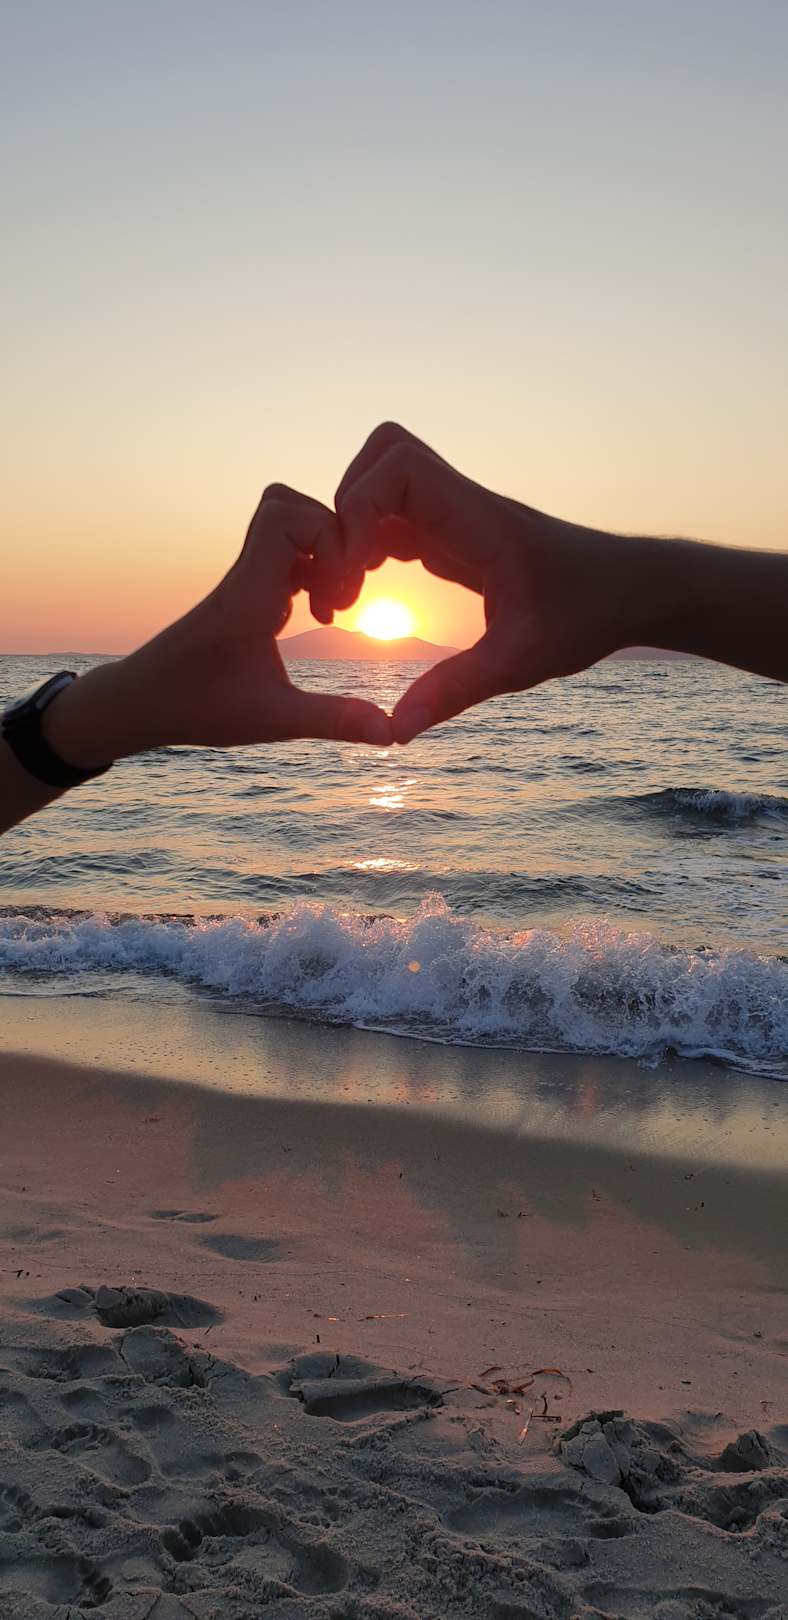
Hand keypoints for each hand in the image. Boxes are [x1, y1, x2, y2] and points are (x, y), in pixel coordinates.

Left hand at [44, 486, 392, 765]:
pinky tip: (317, 613)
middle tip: (341, 596)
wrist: (139, 703)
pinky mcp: (246, 592)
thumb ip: (334, 721)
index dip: (328, 536)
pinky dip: (312, 571)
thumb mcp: (272, 721)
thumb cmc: (195, 709)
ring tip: (332, 607)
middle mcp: (245, 576)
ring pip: (288, 525)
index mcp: (248, 594)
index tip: (341, 592)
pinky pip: (285, 554)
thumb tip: (392, 734)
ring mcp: (244, 580)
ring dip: (323, 555)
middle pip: (291, 506)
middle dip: (333, 540)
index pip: (286, 516)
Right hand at [335, 423, 634, 741]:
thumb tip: (394, 731)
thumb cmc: (586, 616)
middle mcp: (462, 505)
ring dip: (353, 527)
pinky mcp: (458, 535)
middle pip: (382, 457)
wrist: (632, 591)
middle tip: (346, 579)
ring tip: (351, 591)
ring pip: (384, 483)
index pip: (399, 467)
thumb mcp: (520, 663)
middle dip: (345, 510)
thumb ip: (454, 691)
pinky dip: (370, 544)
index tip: (359, 575)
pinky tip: (370, 593)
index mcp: (477, 519)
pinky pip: (397, 518)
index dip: (360, 509)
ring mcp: (458, 516)